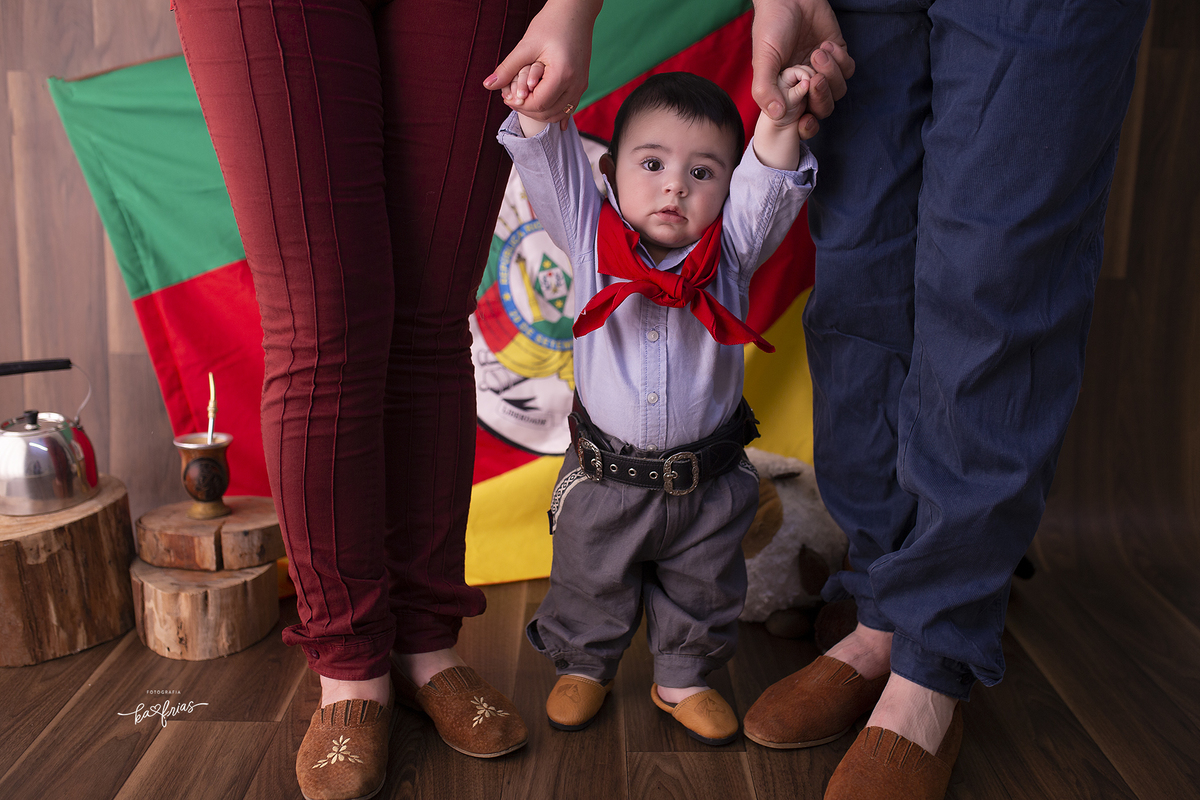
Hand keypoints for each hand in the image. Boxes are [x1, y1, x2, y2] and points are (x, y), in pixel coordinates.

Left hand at [485, 0, 602, 129]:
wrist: (575, 11)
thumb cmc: (551, 23)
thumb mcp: (526, 46)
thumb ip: (508, 68)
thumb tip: (488, 85)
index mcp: (562, 74)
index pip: (538, 104)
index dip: (519, 104)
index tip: (506, 97)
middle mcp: (576, 84)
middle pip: (548, 113)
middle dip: (527, 111)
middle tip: (512, 101)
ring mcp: (581, 85)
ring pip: (559, 114)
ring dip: (540, 113)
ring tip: (524, 102)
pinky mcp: (582, 83)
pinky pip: (569, 107)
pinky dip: (556, 113)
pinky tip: (545, 118)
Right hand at [751, 0, 854, 137]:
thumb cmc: (771, 27)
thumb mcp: (762, 60)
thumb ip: (764, 89)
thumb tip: (776, 115)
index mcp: (786, 92)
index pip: (801, 120)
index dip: (807, 127)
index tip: (806, 120)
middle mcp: (805, 85)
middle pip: (823, 109)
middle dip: (821, 97)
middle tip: (813, 78)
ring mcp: (823, 70)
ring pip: (838, 91)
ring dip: (830, 74)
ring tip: (817, 52)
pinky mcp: (837, 55)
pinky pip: (847, 70)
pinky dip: (840, 60)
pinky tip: (826, 45)